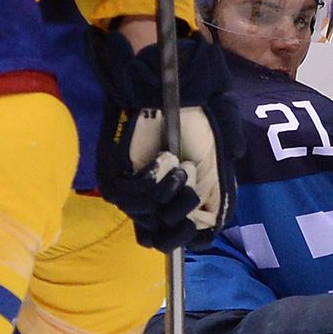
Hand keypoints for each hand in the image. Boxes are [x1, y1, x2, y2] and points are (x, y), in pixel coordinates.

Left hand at [91, 30, 239, 251]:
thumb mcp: (216, 158)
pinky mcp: (116, 178)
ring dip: (171, 189)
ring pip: (149, 217)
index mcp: (177, 200)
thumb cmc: (193, 120)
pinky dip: (155, 178)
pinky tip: (163, 158)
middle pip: (159, 240)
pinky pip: (135, 196)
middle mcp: (154, 201)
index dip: (187, 237)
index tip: (198, 223)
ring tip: (178, 162)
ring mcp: (133, 192)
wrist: (169, 93)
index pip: (176, 239)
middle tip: (191, 184)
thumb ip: (217, 192)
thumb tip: (214, 225)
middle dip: (181, 213)